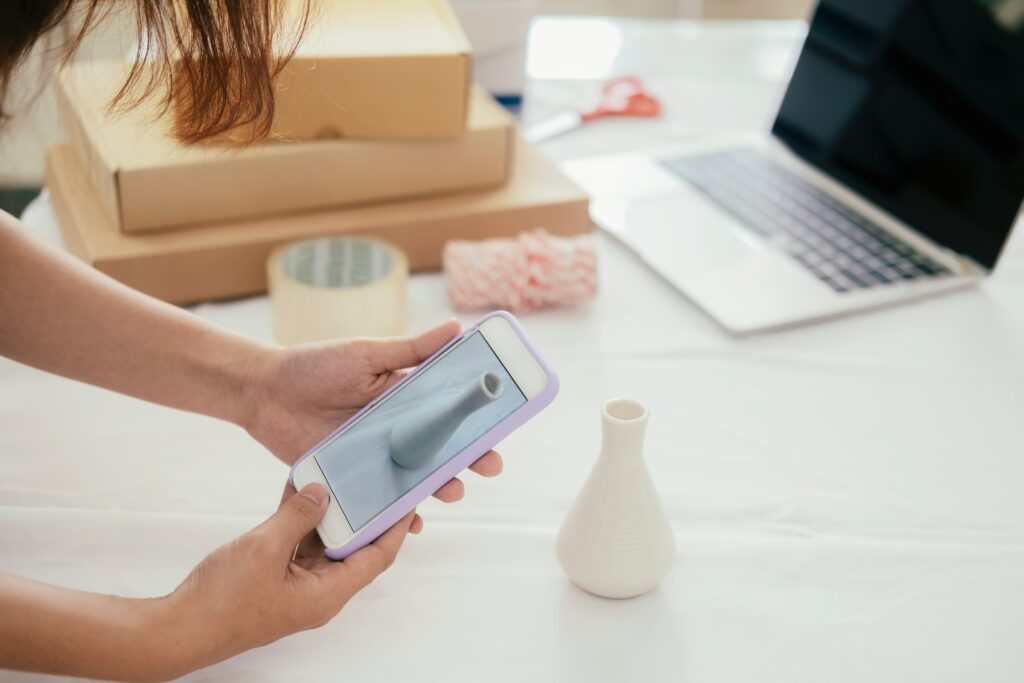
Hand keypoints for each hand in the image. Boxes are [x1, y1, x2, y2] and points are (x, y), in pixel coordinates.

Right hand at [164, 483, 416, 676]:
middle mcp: (319, 591)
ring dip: (327, 511)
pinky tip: (296, 487)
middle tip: (374, 479)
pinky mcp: (275, 577)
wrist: (178, 628)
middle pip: (353, 547)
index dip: (395, 528)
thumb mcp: (265, 548)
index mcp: (327, 594)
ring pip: (323, 542)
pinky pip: (296, 543)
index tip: (408, 499)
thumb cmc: (223, 600)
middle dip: (363, 513)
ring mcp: (296, 585)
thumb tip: (322, 492)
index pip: (377, 557)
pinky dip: (298, 519)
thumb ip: (298, 516)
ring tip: (337, 475)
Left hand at [241, 320, 501, 502]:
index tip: (500, 431)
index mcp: (404, 399)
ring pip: (416, 478)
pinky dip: (396, 514)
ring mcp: (375, 457)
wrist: (264, 393)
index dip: (476, 423)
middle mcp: (396, 431)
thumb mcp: (365, 354)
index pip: (449, 413)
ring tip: (451, 491)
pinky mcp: (351, 478)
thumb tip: (457, 328)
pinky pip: (379, 500)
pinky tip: (409, 522)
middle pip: (440, 450)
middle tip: (488, 467)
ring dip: (438, 487)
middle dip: (468, 460)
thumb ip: (411, 350)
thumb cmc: (315, 367)